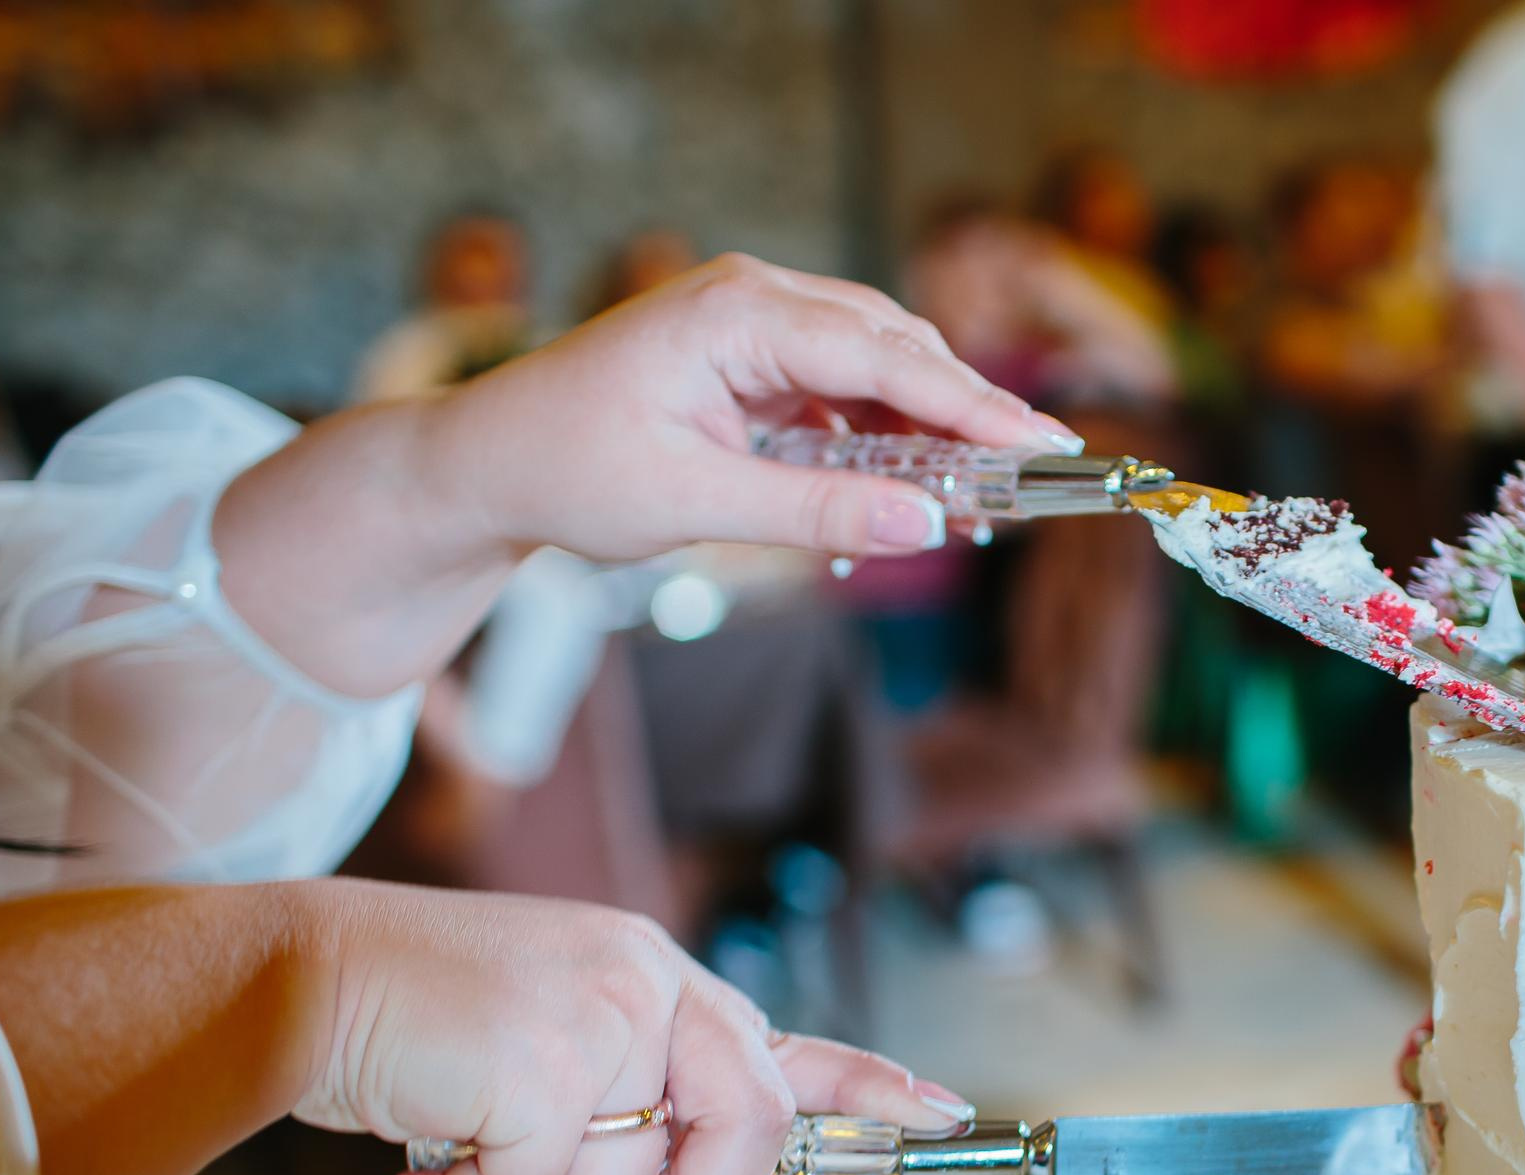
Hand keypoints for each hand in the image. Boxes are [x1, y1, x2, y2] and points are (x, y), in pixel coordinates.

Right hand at [290, 880, 968, 1174]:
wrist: (294, 978)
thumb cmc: (410, 1031)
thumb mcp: (539, 1054)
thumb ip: (618, 1110)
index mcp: (652, 979)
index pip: (785, 1038)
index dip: (867, 1086)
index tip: (943, 1113)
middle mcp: (648, 981)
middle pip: (748, 1134)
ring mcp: (605, 1012)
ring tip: (458, 1173)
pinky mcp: (550, 1060)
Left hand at [427, 253, 1081, 565]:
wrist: (484, 464)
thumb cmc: (567, 469)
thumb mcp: (696, 501)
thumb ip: (818, 510)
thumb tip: (926, 524)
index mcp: (737, 314)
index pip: (884, 355)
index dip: (972, 404)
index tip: (1041, 443)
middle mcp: (753, 300)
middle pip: (895, 347)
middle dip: (964, 413)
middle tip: (1027, 478)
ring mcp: (752, 327)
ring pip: (875, 366)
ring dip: (925, 429)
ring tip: (976, 497)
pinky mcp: (749, 362)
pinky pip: (841, 390)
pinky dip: (879, 437)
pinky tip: (898, 492)